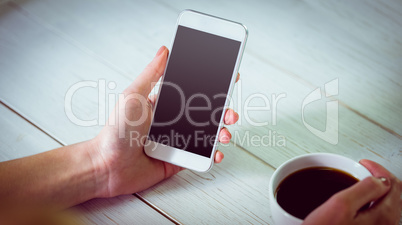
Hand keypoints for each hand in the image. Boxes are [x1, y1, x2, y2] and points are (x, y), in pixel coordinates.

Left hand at [90, 46, 239, 197]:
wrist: (108, 166)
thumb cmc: (116, 131)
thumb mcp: (133, 96)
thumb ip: (151, 74)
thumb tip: (164, 51)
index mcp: (164, 104)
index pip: (193, 91)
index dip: (212, 86)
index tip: (229, 79)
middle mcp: (173, 121)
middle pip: (205, 113)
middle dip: (222, 112)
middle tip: (229, 113)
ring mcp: (177, 140)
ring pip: (207, 134)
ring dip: (221, 132)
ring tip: (224, 134)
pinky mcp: (178, 159)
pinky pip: (200, 156)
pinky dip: (212, 155)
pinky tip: (216, 153)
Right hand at [303, 159, 401, 224]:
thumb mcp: (340, 206)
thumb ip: (364, 189)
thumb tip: (380, 178)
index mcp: (384, 216)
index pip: (391, 183)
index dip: (376, 168)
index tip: (362, 163)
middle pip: (393, 194)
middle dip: (378, 177)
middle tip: (361, 170)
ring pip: (387, 204)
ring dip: (375, 190)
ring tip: (358, 183)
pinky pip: (379, 215)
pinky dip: (371, 203)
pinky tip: (357, 203)